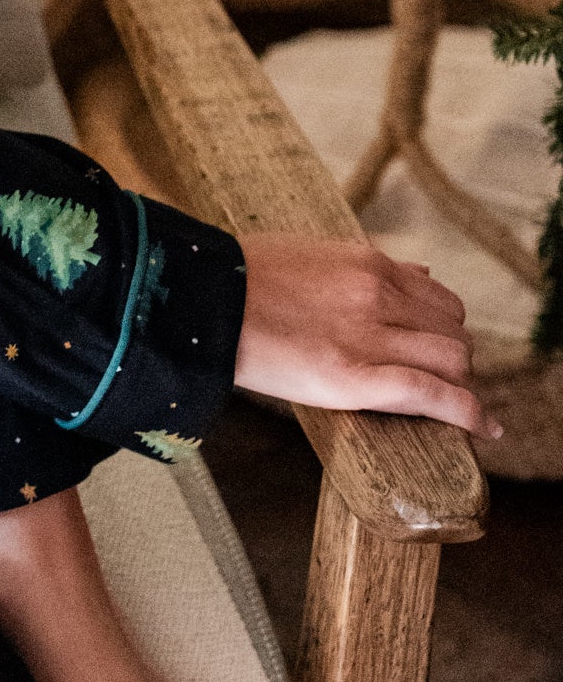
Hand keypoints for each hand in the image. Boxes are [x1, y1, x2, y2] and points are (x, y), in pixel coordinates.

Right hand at [234, 231, 497, 436]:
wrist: (197, 302)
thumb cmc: (236, 281)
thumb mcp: (308, 253)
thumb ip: (364, 264)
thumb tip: (417, 271)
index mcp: (366, 263)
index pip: (436, 297)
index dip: (443, 327)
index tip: (436, 346)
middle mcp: (379, 294)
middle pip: (453, 330)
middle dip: (453, 358)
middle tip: (437, 382)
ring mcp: (370, 335)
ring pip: (453, 360)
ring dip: (457, 383)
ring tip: (450, 405)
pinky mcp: (356, 378)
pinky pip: (433, 395)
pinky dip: (469, 412)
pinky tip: (484, 428)